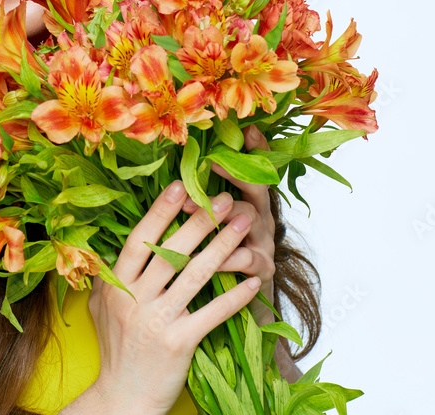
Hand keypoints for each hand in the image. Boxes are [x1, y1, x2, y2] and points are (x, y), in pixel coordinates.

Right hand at [86, 181, 261, 414]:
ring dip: (224, 247)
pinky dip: (235, 295)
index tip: (181, 186)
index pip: (139, 238)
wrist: (123, 398)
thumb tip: (124, 240)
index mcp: (116, 284)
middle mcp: (134, 298)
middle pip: (171, 250)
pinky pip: (212, 312)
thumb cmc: (116, 350)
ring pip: (195, 275)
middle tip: (225, 199)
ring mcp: (156, 320)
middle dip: (201, 220)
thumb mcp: (101, 306)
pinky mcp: (179, 343)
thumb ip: (111, 273)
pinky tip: (255, 280)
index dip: (161, 211)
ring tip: (244, 226)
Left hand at [181, 124, 276, 326]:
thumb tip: (170, 177)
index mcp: (244, 199)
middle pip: (255, 186)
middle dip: (232, 175)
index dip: (255, 148)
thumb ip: (198, 202)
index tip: (248, 128)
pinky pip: (249, 259)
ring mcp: (264, 241)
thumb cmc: (213, 259)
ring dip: (222, 216)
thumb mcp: (207, 225)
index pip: (252, 167)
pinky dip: (230, 259)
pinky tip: (213, 262)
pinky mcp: (263, 269)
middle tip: (208, 168)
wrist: (235, 307)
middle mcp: (258, 215)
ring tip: (198, 215)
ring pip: (249, 219)